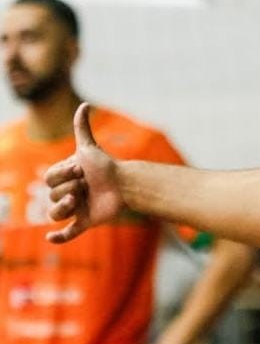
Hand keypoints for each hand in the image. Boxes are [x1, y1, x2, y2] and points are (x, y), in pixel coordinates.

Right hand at [45, 103, 123, 242]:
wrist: (126, 184)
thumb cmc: (107, 166)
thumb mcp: (89, 147)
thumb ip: (82, 128)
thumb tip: (84, 105)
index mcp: (65, 178)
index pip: (49, 180)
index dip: (63, 174)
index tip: (80, 169)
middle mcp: (67, 194)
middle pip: (51, 195)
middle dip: (67, 188)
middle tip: (85, 184)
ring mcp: (75, 209)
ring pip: (54, 214)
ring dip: (62, 208)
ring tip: (78, 200)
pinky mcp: (85, 222)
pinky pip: (67, 233)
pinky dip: (59, 237)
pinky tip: (51, 239)